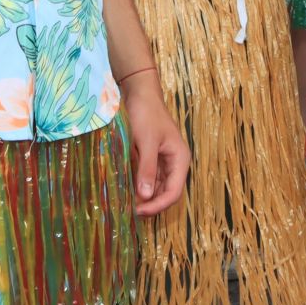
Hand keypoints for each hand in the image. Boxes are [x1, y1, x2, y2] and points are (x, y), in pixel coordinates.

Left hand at [122, 72, 188, 216]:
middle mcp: (174, 164)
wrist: (139, 93)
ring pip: (155, 188)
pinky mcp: (150, 159)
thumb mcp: (146, 141)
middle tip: (129, 210)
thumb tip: (146, 197)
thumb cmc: (146, 114)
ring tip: (125, 203)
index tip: (138, 211)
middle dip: (150, 204)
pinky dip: (138, 186)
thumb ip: (147, 169)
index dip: (157, 206)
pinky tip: (125, 190)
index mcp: (180, 159)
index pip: (173, 193)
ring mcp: (162, 162)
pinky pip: (146, 179)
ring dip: (143, 197)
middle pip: (166, 193)